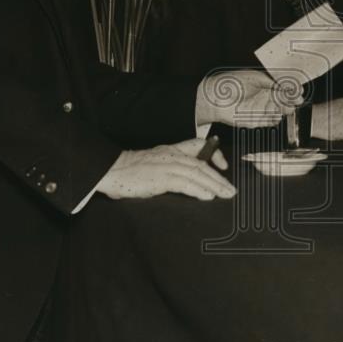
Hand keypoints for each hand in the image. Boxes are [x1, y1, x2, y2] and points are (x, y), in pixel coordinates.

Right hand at [95, 138, 234, 200]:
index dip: (214, 153)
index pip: (198, 145)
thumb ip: (170, 169)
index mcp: (171, 150)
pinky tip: (208, 196)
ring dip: (214, 185)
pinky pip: (185, 183)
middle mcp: (172, 155)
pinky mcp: (161, 177)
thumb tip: (188, 184)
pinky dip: (198, 189)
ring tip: (226, 194)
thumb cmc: (130, 171)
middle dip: (219, 178)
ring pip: (197, 174)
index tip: (224, 166)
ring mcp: (167, 165)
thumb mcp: (154, 163)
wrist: (111, 170)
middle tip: (232, 190)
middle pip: (202, 164)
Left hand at [196, 69, 302, 126]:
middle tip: (297, 101)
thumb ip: (271, 81)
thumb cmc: (231, 84)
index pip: (282, 88)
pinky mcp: (255, 121)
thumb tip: (285, 84)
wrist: (214, 98)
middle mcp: (263, 98)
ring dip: (284, 110)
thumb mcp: (255, 77)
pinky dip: (274, 120)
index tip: (299, 91)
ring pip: (277, 111)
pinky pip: (268, 121)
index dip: (291, 90)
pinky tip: (278, 117)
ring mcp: (259, 109)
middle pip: (282, 101)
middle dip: (290, 101)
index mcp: (264, 86)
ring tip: (290, 108)